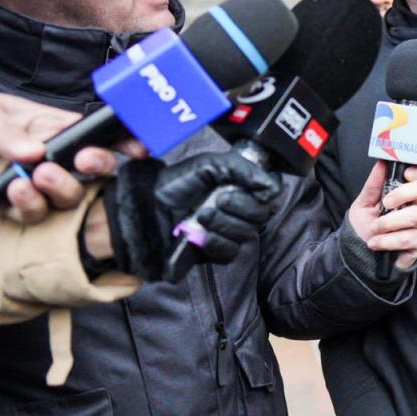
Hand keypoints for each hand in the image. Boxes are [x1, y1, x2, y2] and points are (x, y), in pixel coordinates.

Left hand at [0, 91, 141, 222]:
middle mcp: (51, 156)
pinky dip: (29, 205)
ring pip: (69, 196)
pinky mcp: (13, 207)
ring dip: (61, 188)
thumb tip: (35, 151)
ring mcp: (35, 184)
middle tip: (83, 161)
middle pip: (93, 169)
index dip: (121, 140)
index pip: (95, 132)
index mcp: (51, 126)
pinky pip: (35, 215)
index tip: (136, 147)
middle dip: (98, 166)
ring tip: (37, 175)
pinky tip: (12, 190)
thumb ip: (6, 130)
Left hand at [101, 152, 280, 279]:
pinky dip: (218, 242)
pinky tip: (202, 235)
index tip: (253, 188)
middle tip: (217, 199)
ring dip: (225, 223)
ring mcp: (227, 231)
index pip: (271, 190)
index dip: (266, 191)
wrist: (146, 211)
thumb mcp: (208, 165)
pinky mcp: (215, 252)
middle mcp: (237, 208)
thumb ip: (242, 169)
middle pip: (262, 213)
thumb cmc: (173, 186)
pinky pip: (231, 252)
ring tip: (201, 215)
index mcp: (238, 185)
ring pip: (247, 233)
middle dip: (241, 206)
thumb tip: (270, 185)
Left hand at [348, 161, 416, 269]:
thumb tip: (381, 162)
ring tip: (374, 229)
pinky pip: (407, 238)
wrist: (361, 254)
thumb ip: (373, 184)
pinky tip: (376, 243)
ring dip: (389, 222)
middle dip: (405, 192)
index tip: (405, 173)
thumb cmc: (366, 226)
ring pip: (415, 215)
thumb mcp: (364, 203)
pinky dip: (387, 240)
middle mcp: (416, 207)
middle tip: (386, 202)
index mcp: (406, 195)